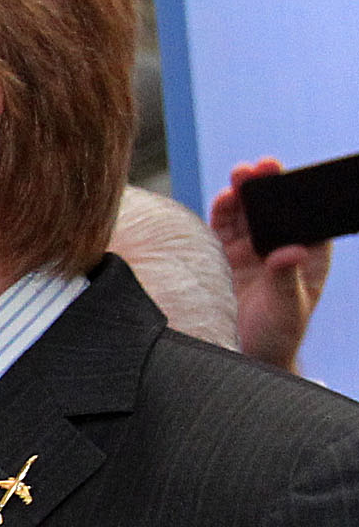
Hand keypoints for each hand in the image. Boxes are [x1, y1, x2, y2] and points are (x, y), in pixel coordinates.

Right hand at [209, 159, 332, 374]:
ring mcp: (253, 252)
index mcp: (307, 256)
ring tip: (239, 179)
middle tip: (258, 168)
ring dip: (242, 195)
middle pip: (273, 209)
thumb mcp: (286, 310)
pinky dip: (221, 215)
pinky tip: (222, 200)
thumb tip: (291, 251)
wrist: (247, 358)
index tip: (286, 176)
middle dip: (265, 187)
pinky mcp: (228, 259)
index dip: (295, 193)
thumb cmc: (277, 337)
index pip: (304, 216)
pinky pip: (224, 231)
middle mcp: (280, 248)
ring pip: (247, 215)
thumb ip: (286, 280)